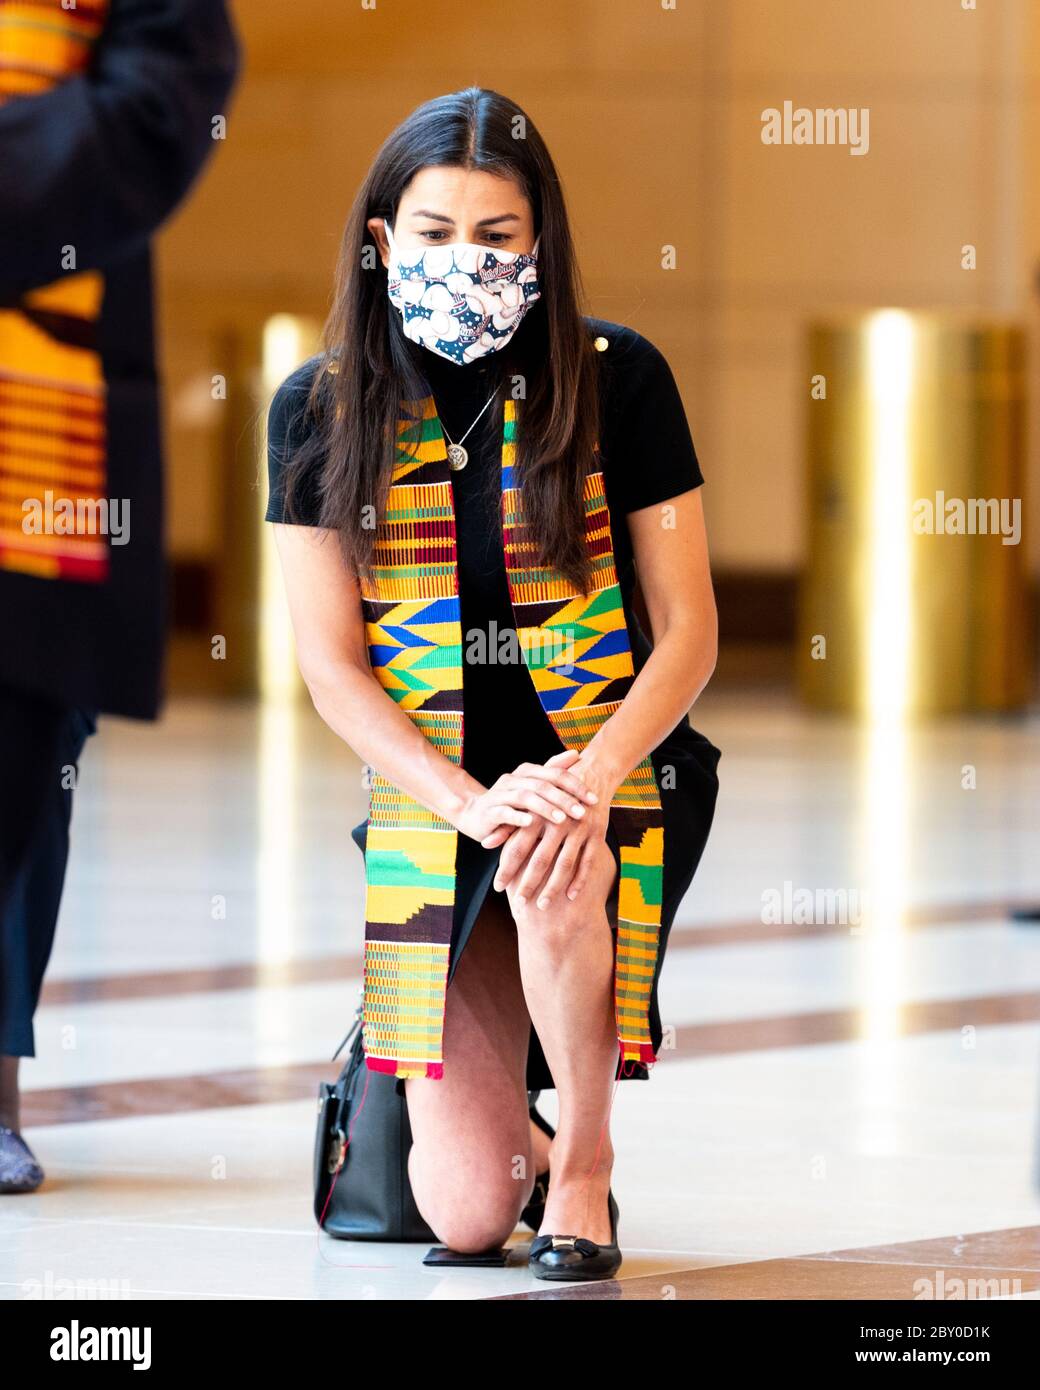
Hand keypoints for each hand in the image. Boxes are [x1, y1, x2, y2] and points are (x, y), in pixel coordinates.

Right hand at [453, 748, 598, 844]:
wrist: (474, 814)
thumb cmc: (510, 802)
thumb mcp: (533, 787)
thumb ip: (553, 771)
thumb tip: (576, 753)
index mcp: (526, 772)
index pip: (555, 773)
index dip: (575, 785)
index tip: (594, 799)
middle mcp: (513, 779)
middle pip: (542, 785)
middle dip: (564, 799)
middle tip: (582, 812)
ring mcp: (500, 794)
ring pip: (525, 797)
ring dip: (545, 808)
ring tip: (561, 820)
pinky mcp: (489, 811)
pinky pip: (504, 812)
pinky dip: (517, 817)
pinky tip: (530, 823)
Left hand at [492, 751, 619, 906]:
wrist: (593, 771)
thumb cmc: (554, 792)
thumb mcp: (531, 804)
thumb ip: (508, 825)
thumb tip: (485, 844)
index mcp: (538, 815)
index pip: (518, 847)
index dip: (508, 868)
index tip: (498, 887)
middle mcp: (558, 823)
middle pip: (540, 859)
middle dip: (528, 883)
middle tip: (518, 904)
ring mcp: (579, 829)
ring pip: (564, 863)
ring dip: (553, 887)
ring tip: (542, 906)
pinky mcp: (597, 833)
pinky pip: (588, 861)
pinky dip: (580, 879)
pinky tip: (571, 897)